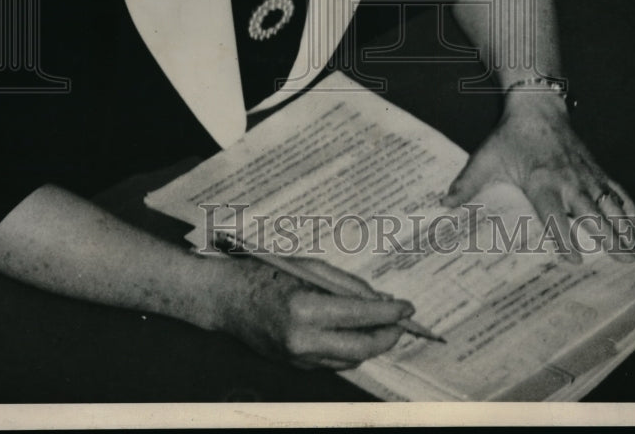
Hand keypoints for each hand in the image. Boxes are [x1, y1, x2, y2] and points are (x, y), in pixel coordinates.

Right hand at [213, 254, 413, 368]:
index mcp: (304, 308)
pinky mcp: (295, 366)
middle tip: (401, 323)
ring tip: (380, 326)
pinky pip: (333, 362)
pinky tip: (354, 333)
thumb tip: (379, 300)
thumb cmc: (267, 273)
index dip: (388, 313)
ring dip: (371, 344)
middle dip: (387, 336)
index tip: (406, 308)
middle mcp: (302, 339)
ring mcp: (298, 357)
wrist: (227, 297)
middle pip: (361, 347)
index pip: (359, 315)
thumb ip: (346, 285)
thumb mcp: (310, 268)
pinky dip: (350, 350)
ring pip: (350, 359)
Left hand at [440, 90, 634, 259]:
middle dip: (606, 238)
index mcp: (541, 180)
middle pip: (590, 213)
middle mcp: (568, 179)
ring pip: (609, 204)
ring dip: (622, 228)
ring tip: (632, 252)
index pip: (553, 214)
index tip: (572, 260)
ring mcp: (585, 175)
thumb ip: (467, 183)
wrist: (537, 106)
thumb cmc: (510, 136)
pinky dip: (629, 209)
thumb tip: (445, 204)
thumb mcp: (485, 158)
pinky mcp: (596, 170)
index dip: (563, 237)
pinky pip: (616, 191)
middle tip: (618, 261)